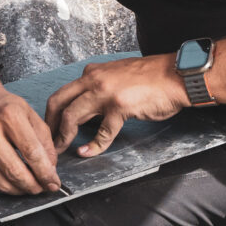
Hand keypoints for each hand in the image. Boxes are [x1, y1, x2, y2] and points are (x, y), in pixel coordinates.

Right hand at [0, 84, 62, 194]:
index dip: (45, 172)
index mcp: (8, 116)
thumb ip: (44, 140)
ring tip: (31, 187)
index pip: (31, 152)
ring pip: (1, 182)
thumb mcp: (30, 114)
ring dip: (20, 190)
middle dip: (34, 186)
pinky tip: (15, 183)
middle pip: (15, 171)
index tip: (53, 182)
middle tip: (43, 188)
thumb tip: (51, 168)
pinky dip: (6, 187)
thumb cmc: (3, 107)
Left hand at [45, 55, 187, 157]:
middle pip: (58, 102)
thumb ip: (97, 91)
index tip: (52, 128)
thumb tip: (84, 114)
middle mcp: (94, 79)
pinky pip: (101, 132)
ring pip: (72, 116)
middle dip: (50, 125)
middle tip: (48, 142)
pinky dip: (92, 146)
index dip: (53, 114)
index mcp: (92, 73)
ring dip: (63, 136)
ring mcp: (105, 93)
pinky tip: (86, 152)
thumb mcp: (116, 77)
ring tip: (61, 150)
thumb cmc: (151, 78)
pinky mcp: (120, 107)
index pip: (63, 93)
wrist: (176, 75)